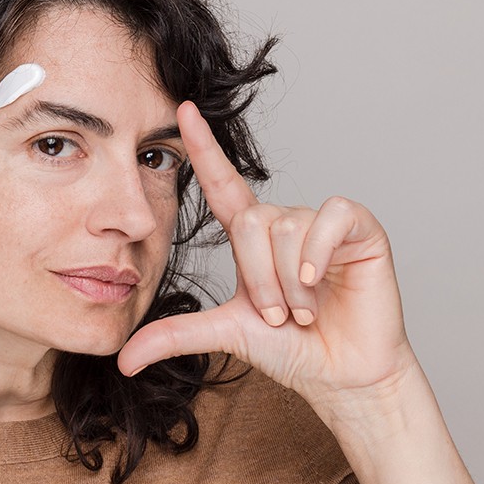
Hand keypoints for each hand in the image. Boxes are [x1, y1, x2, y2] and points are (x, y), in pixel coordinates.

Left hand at [117, 101, 417, 408]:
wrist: (343, 376)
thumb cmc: (290, 350)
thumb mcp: (225, 334)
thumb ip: (175, 336)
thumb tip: (123, 361)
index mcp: (250, 238)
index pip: (221, 182)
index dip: (202, 147)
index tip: (183, 108)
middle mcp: (283, 221)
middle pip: (251, 221)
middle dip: (259, 279)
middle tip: (279, 315)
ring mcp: (321, 223)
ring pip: (286, 227)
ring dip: (290, 282)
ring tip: (305, 311)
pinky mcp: (360, 228)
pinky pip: (330, 217)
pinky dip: (319, 253)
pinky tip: (323, 282)